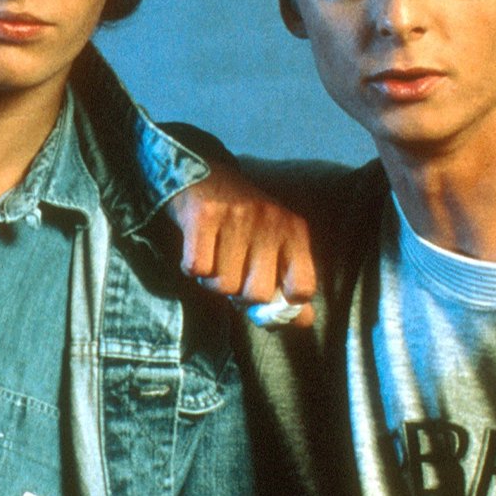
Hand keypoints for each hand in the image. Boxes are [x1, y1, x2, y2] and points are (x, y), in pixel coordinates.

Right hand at [167, 160, 316, 326]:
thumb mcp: (273, 245)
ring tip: (213, 260)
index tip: (268, 299)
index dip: (284, 306)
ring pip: (223, 285)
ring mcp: (237, 217)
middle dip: (239, 295)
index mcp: (294, 231)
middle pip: (256, 294)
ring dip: (212, 282)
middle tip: (232, 275)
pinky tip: (197, 252)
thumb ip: (289, 284)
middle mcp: (270, 222)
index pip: (302, 288)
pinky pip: (197, 268)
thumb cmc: (241, 222)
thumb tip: (303, 322)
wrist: (201, 173)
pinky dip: (192, 269)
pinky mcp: (204, 215)